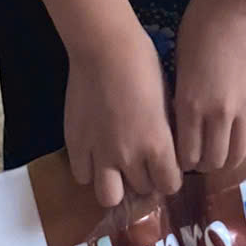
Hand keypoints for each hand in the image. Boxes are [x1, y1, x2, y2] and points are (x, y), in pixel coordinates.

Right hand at [64, 29, 179, 208]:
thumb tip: (167, 150)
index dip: (169, 178)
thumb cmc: (144, 65)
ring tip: (117, 166)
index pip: (170, 185)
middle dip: (145, 179)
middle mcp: (130, 157)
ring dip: (116, 184)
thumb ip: (166, 133)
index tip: (167, 167)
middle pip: (142, 190)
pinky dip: (90, 169)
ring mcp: (99, 153)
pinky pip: (82, 176)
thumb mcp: (167, 101)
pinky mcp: (75, 145)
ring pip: (109, 196)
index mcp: (158, 145)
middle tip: (142, 163)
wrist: (105, 48)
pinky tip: (95, 153)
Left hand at [173, 0, 245, 175]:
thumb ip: (183, 103)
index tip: (181, 155)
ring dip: (227, 155)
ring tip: (220, 147)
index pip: (187, 156)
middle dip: (205, 164)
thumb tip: (183, 128)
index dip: (183, 162)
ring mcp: (245, 106)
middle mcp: (219, 112)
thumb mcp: (178, 68)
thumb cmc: (197, 29)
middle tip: (201, 155)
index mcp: (191, 105)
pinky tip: (235, 122)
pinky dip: (242, 132)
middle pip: (215, 161)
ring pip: (239, 152)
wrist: (234, 6)